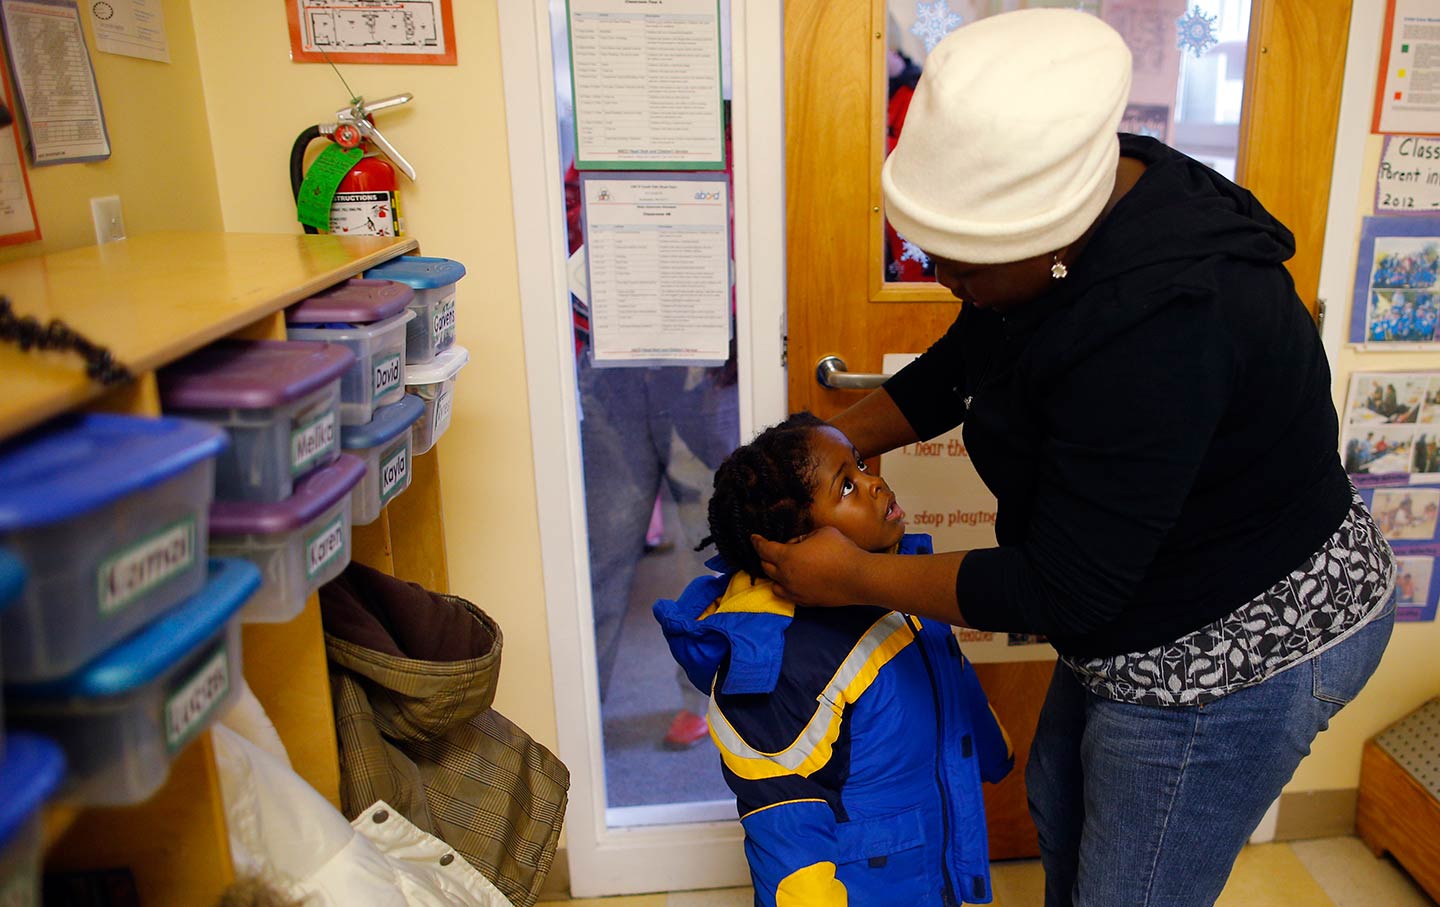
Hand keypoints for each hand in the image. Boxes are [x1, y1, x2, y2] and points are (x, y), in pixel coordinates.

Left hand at [750, 526, 869, 605]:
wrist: (858, 578)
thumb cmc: (841, 551)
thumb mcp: (821, 532)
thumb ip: (804, 536)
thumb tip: (798, 543)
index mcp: (786, 557)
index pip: (763, 549)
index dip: (757, 542)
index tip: (754, 538)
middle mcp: (786, 577)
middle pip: (765, 567)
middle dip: (765, 557)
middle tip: (770, 550)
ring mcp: (795, 592)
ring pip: (774, 585)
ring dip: (774, 575)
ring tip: (782, 568)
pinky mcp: (805, 602)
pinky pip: (788, 595)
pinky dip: (786, 587)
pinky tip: (794, 581)